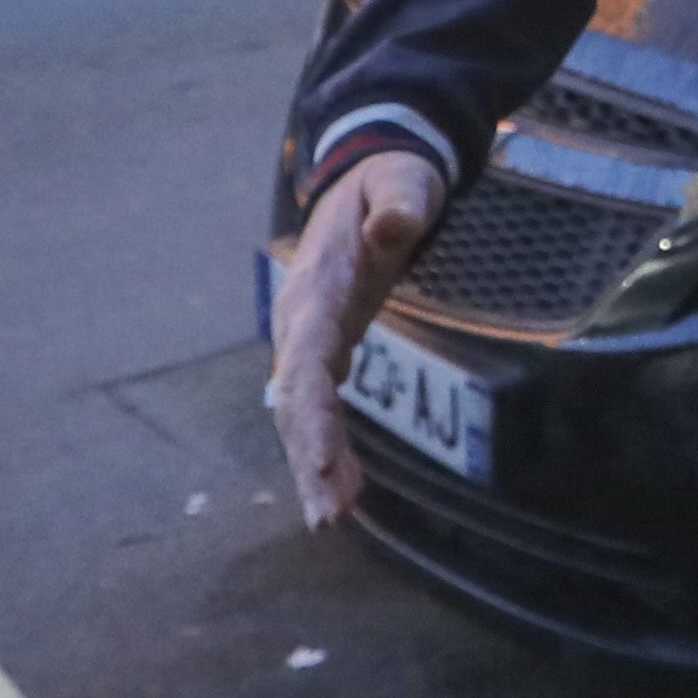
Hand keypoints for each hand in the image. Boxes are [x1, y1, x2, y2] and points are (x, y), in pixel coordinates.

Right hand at [267, 143, 447, 531]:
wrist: (365, 180)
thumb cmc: (390, 181)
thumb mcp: (402, 179)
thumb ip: (399, 203)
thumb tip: (393, 228)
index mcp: (317, 286)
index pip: (307, 356)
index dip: (312, 409)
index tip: (323, 458)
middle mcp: (301, 320)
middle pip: (295, 399)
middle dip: (307, 456)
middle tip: (326, 514)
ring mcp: (307, 339)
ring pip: (299, 412)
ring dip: (312, 465)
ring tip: (330, 517)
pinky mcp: (323, 352)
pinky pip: (317, 408)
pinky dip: (325, 450)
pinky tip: (345, 492)